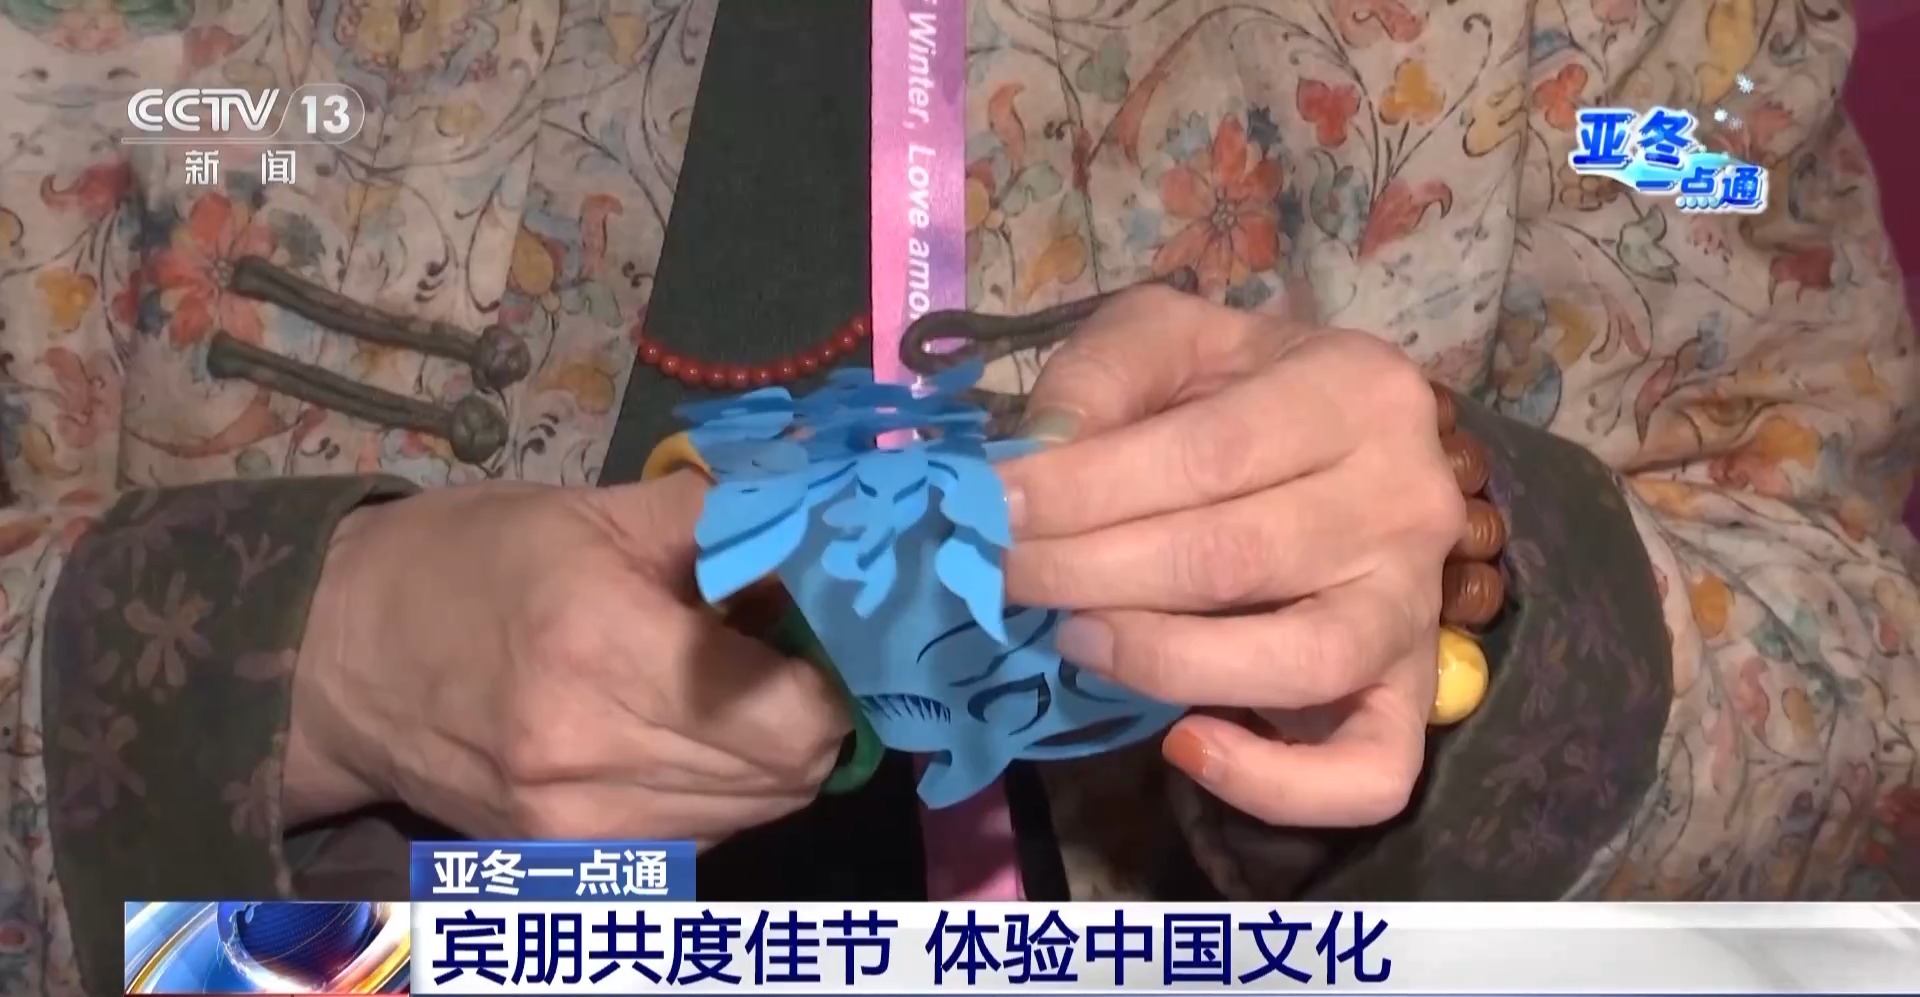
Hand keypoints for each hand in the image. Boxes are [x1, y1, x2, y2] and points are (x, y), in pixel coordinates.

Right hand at [282, 473, 849, 845]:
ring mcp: (576, 825)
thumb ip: (727, 517)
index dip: (837, 673)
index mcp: (602, 644)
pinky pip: (701, 838)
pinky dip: (722, 791)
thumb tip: (832, 515)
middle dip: (815, 712)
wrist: (337, 657)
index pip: (793, 713)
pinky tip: (686, 733)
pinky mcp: (563, 862)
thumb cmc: (469, 563)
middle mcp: (591, 754)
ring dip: (772, 756)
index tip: (828, 629)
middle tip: (791, 654)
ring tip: (733, 688)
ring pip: (755, 814)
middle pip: (790, 774)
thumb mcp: (597, 510)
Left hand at [1000, 287, 1464, 826]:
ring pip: (1304, 662)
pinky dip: (1275, 784)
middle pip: (1237, 556)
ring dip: (1163, 662)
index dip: (1087, 489)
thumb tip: (1036, 461)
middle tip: (1003, 577)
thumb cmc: (1236, 388)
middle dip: (1092, 572)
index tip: (991, 510)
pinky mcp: (1412, 696)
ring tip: (1076, 638)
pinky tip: (1184, 744)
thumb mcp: (1167, 339)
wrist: (1334, 438)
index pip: (1209, 453)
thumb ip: (1100, 378)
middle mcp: (1408, 500)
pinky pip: (1370, 772)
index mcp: (1356, 390)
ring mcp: (1418, 607)